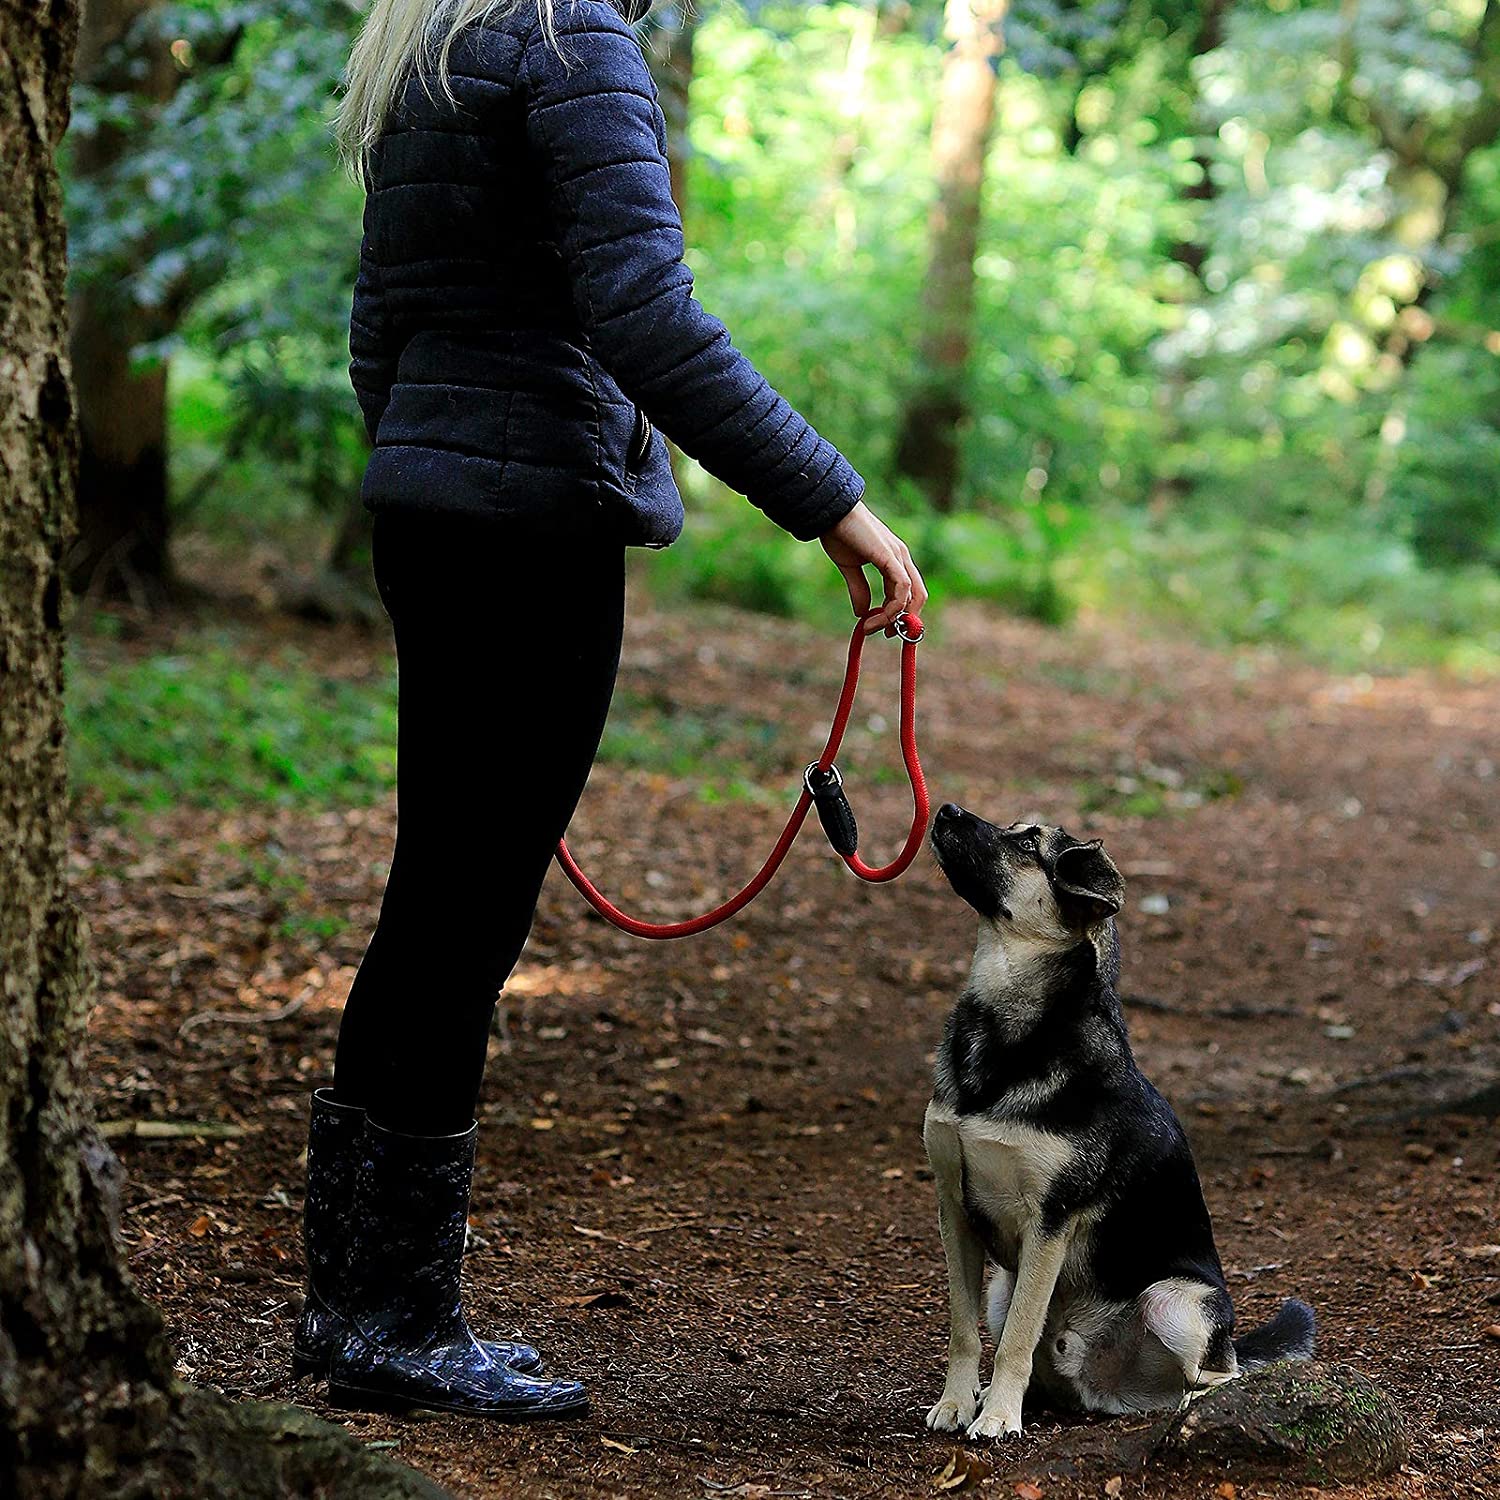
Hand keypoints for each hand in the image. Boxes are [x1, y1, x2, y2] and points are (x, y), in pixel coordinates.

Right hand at [819, 501, 927, 635]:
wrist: (830, 514)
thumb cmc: (838, 534)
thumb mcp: (849, 568)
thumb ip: (858, 589)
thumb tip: (862, 613)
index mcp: (895, 559)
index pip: (909, 592)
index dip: (900, 614)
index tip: (885, 630)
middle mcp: (902, 558)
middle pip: (918, 596)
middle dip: (904, 620)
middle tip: (886, 635)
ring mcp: (899, 556)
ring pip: (909, 596)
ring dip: (891, 618)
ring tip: (869, 628)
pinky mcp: (890, 557)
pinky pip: (901, 588)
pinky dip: (891, 607)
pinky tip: (871, 617)